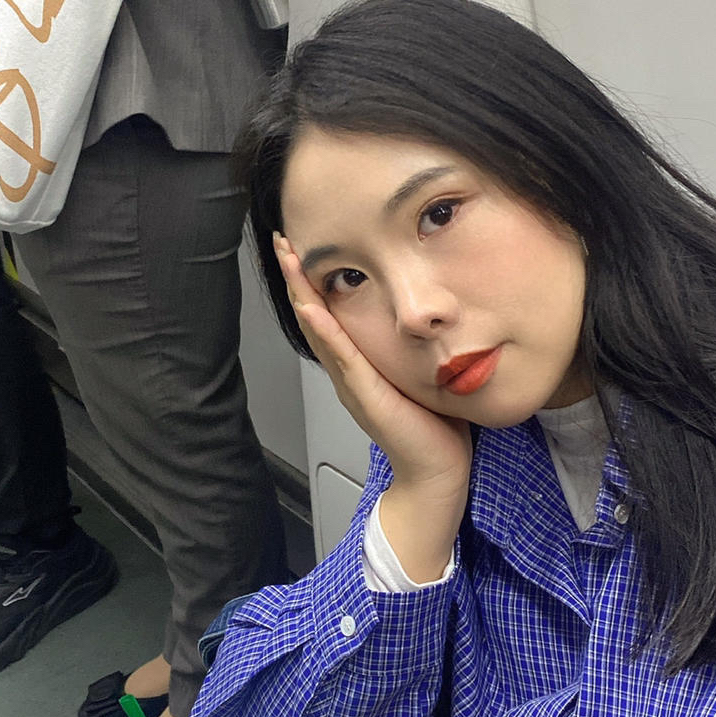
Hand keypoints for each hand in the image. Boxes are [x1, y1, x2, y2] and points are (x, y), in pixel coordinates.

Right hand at [273, 234, 471, 563]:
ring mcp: (352, 383)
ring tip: (288, 261)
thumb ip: (411, 346)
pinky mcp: (365, 395)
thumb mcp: (418, 372)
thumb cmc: (433, 428)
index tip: (299, 247)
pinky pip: (341, 357)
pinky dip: (324, 331)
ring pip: (318, 329)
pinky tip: (312, 308)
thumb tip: (426, 313)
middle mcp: (347, 371)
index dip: (311, 279)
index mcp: (357, 364)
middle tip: (281, 242)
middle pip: (312, 314)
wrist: (435, 474)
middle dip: (296, 276)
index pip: (327, 312)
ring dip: (302, 292)